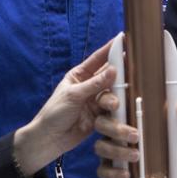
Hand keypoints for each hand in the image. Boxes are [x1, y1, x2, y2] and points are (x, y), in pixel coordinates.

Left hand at [13, 40, 116, 176]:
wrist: (49, 138)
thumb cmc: (54, 112)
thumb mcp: (73, 95)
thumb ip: (95, 83)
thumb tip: (113, 70)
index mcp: (79, 75)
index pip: (97, 59)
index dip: (110, 49)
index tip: (122, 39)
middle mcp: (89, 86)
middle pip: (108, 76)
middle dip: (117, 76)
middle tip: (127, 75)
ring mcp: (95, 101)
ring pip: (111, 94)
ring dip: (112, 98)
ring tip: (111, 105)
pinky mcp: (100, 116)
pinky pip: (111, 110)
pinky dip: (115, 111)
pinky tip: (117, 111)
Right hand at [93, 97, 176, 177]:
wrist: (167, 152)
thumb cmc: (167, 127)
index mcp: (123, 108)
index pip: (106, 99)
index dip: (107, 100)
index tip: (117, 104)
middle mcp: (111, 125)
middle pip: (100, 123)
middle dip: (116, 130)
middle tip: (136, 136)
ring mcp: (108, 145)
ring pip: (100, 147)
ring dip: (117, 152)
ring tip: (136, 156)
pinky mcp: (109, 165)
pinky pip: (102, 171)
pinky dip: (112, 174)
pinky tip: (126, 174)